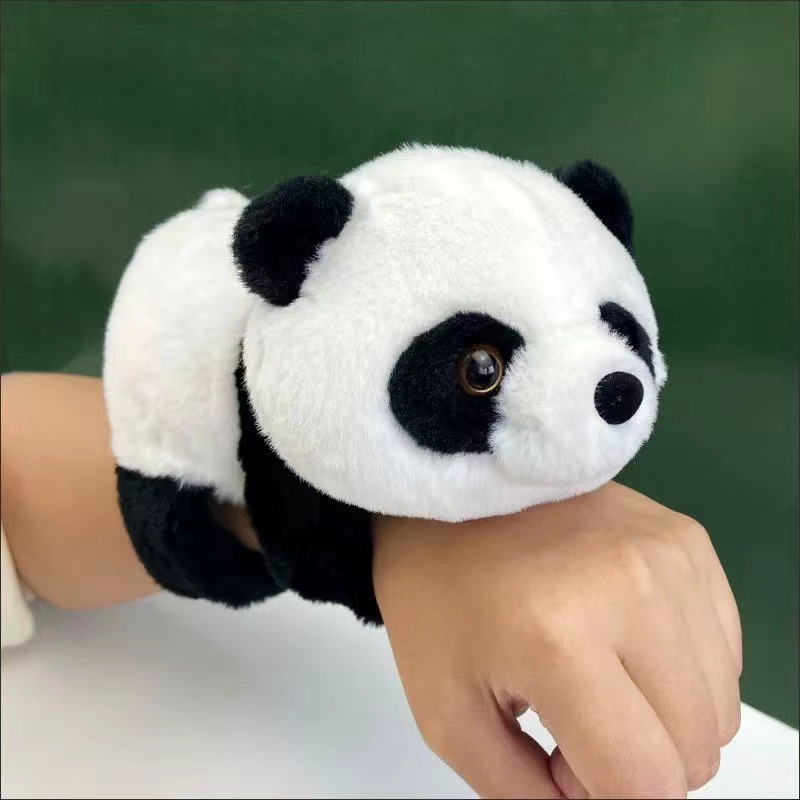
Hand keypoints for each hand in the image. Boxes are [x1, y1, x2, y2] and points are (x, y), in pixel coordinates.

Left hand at [373, 482, 741, 798]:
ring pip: (719, 707)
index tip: (555, 757)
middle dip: (635, 761)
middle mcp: (635, 591)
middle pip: (695, 752)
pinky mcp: (689, 540)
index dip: (602, 795)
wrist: (452, 490)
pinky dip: (681, 670)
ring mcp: (671, 558)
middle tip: (570, 715)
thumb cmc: (435, 594)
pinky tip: (621, 637)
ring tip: (594, 672)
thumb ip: (524, 795)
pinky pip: (723, 650)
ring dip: (664, 718)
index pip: (646, 783)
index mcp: (560, 639)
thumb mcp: (449, 714)